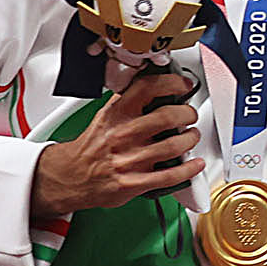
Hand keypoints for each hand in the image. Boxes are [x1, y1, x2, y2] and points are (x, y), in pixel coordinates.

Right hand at [31, 67, 200, 216]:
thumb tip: (156, 88)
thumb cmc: (91, 147)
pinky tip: (195, 164)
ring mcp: (129, 160)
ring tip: (191, 137)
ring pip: (174, 145)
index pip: (147, 88)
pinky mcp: (134, 182)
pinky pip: (170, 175)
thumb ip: (128, 103)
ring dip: (190, 139)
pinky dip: (189, 169)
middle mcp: (122, 135)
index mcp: (116, 115)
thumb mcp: (105, 116)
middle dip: (188, 114)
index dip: (171, 83)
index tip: (183, 85)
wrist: (70, 177)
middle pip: (168, 116)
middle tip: (190, 116)